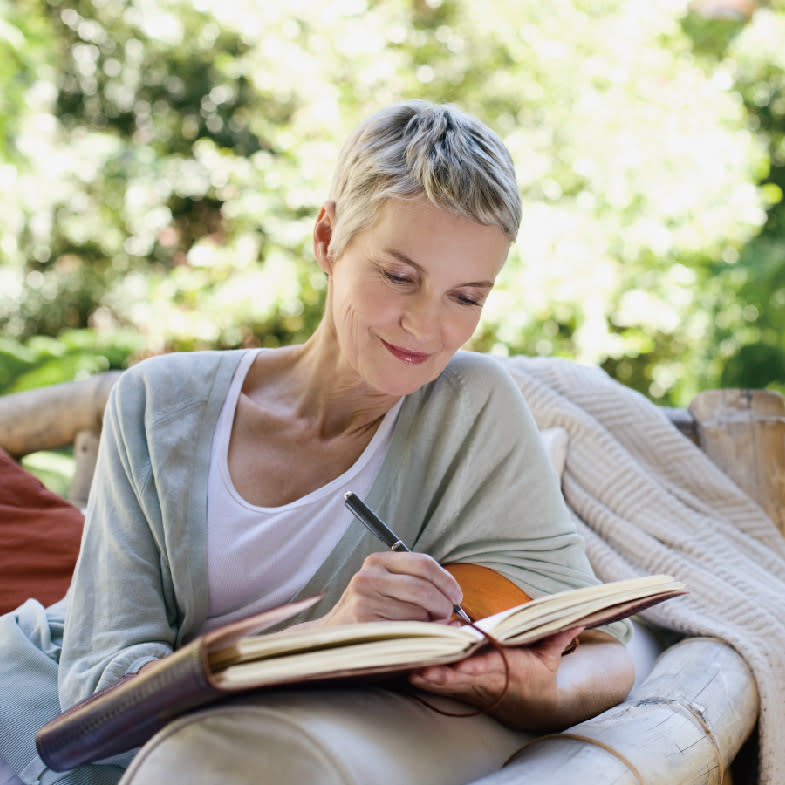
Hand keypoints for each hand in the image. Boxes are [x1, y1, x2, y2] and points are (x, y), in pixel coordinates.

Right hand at [319, 551, 463, 625]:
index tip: (456, 596)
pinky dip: (420, 638)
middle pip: (424, 589)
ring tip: (422, 629)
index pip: (424, 564)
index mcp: (377, 561)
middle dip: (443, 606)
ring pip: (417, 614)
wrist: (330, 637)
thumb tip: (455, 597)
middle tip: (445, 616)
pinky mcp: (365, 627)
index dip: (447, 581)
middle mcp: (368, 577)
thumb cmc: (368, 610)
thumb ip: (415, 581)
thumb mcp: (385, 584)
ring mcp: (364, 602)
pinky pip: (407, 633)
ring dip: (429, 626)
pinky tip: (414, 639)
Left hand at [408, 627, 579, 729]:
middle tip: (424, 670)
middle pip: (462, 677)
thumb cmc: (538, 673)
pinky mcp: (463, 689)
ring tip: (411, 672)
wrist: (534, 706)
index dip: (475, 667)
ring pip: (449, 683)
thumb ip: (556, 636)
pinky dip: (427, 681)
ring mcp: (473, 686)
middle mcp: (487, 679)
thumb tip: (575, 618)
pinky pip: (442, 686)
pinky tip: (409, 673)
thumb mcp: (550, 656)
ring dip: (430, 679)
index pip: (489, 666)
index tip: (461, 665)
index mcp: (507, 668)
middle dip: (443, 675)